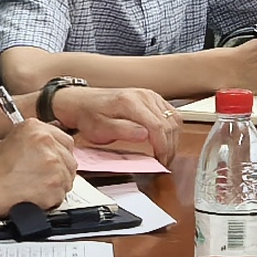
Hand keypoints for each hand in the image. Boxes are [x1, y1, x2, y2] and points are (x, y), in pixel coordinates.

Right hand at [0, 113, 74, 209]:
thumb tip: (56, 140)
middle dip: (60, 169)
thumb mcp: (16, 138)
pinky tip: (37, 193)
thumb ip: (39, 135)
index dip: (61, 153)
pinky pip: (62, 194)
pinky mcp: (55, 187)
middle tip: (44, 175)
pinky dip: (51, 197)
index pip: (67, 140)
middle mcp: (48, 145)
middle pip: (70, 160)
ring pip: (68, 178)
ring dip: (56, 184)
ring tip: (37, 184)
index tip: (56, 160)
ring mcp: (54, 167)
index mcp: (38, 129)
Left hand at [49, 82, 177, 158]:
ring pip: (174, 118)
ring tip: (165, 153)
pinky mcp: (152, 98)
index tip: (161, 161)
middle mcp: (143, 95)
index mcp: (131, 102)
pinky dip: (172, 128)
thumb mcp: (100, 129)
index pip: (158, 126)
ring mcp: (150, 95)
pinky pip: (171, 113)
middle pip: (169, 123)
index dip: (163, 147)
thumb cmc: (90, 116)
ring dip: (173, 138)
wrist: (83, 102)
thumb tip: (145, 135)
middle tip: (164, 161)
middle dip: (170, 146)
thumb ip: (123, 131)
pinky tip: (165, 139)